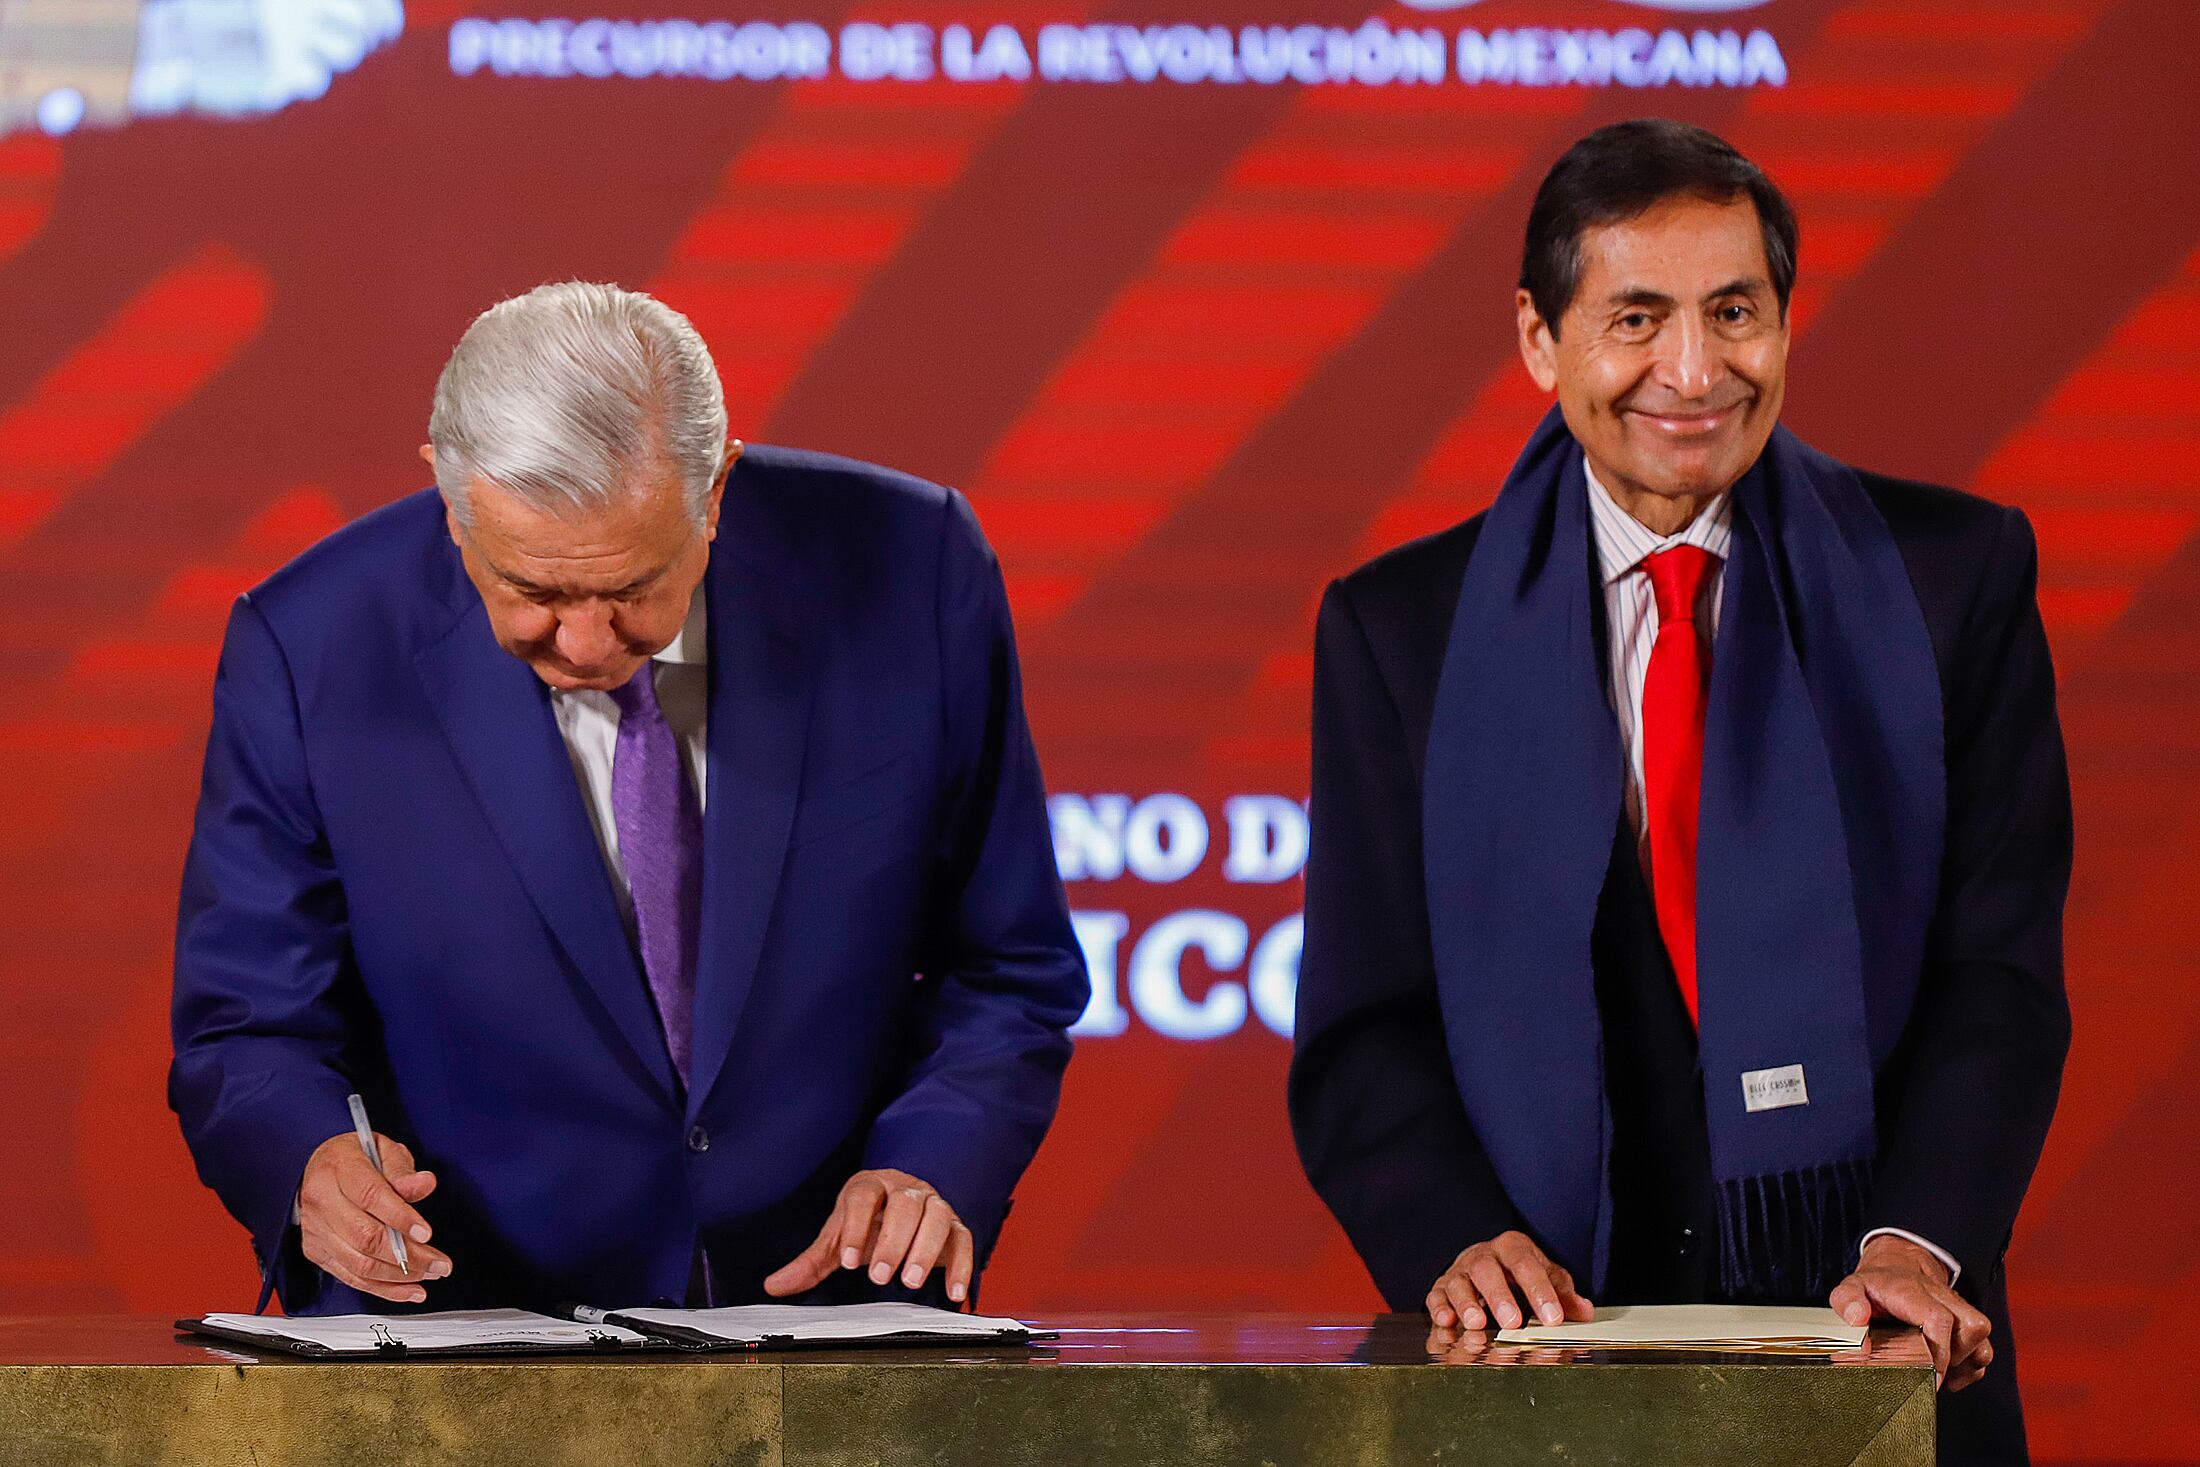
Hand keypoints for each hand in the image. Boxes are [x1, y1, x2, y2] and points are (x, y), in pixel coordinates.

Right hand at [297, 1130, 450, 1303]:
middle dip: (408, 1256)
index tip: (426, 1233)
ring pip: (359, 1263)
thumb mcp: (383, 1149)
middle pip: (366, 1237)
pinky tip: (407, 1290)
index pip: (371, 1196)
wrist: (317, 1167)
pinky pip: (350, 1277)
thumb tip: (424, 1184)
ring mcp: (316, 1229)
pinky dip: (382, 1288)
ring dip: (399, 1276)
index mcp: (339, 1168)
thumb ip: (403, 1170)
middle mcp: (322, 1200)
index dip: (401, 1218)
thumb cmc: (354, 1157)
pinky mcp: (317, 1251)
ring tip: (430, 1275)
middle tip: (439, 1263)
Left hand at [762, 1169, 974, 1304]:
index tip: (848, 1261)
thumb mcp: (838, 1238)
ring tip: (911, 1281)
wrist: (904, 1206)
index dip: (856, 1226)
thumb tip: (774, 1285)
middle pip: (904, 1205)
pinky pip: (965, 1239)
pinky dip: (962, 1265)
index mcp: (871, 1185)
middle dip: (892, 1241)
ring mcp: (935, 1204)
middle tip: (880, 1276)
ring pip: (937, 1217)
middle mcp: (906, 1189)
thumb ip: (811, 1262)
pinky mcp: (956, 1225)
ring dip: (926, 1249)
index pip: (863, 1197)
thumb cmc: (869, 1221)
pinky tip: (954, 1292)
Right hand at [1426, 1230, 1594, 1330]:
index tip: (1553, 1318)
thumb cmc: (1518, 1274)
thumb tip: (1584, 1311)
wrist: (1486, 1265)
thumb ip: (1563, 1294)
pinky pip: (1435, 1297)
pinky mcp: (1441, 1289)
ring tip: (1477, 1324)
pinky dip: (1439, 1310)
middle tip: (1512, 1322)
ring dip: (1466, 1304)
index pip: (1526, 1265)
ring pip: (1458, 1283)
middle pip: (1487, 1270)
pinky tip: (1447, 1323)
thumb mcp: (1545, 1277)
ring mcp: (1459, 1272)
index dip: (1540, 1291)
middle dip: (1499, 1296)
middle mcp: (1482, 1256)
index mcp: (1512, 1248)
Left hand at [1829, 1235, 1990, 1390]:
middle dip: (1951, 1361)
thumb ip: (1847, 1300)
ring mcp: (1960, 1311)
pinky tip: (1946, 1374)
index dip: (1939, 1350)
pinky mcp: (1969, 1326)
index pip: (1939, 1318)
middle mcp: (1943, 1297)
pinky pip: (1983, 1354)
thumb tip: (1856, 1319)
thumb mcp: (1851, 1287)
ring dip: (1962, 1366)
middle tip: (1926, 1377)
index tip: (1930, 1376)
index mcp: (1913, 1291)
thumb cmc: (1875, 1286)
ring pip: (1982, 1342)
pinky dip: (1969, 1370)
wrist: (1898, 1268)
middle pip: (1970, 1329)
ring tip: (1934, 1373)